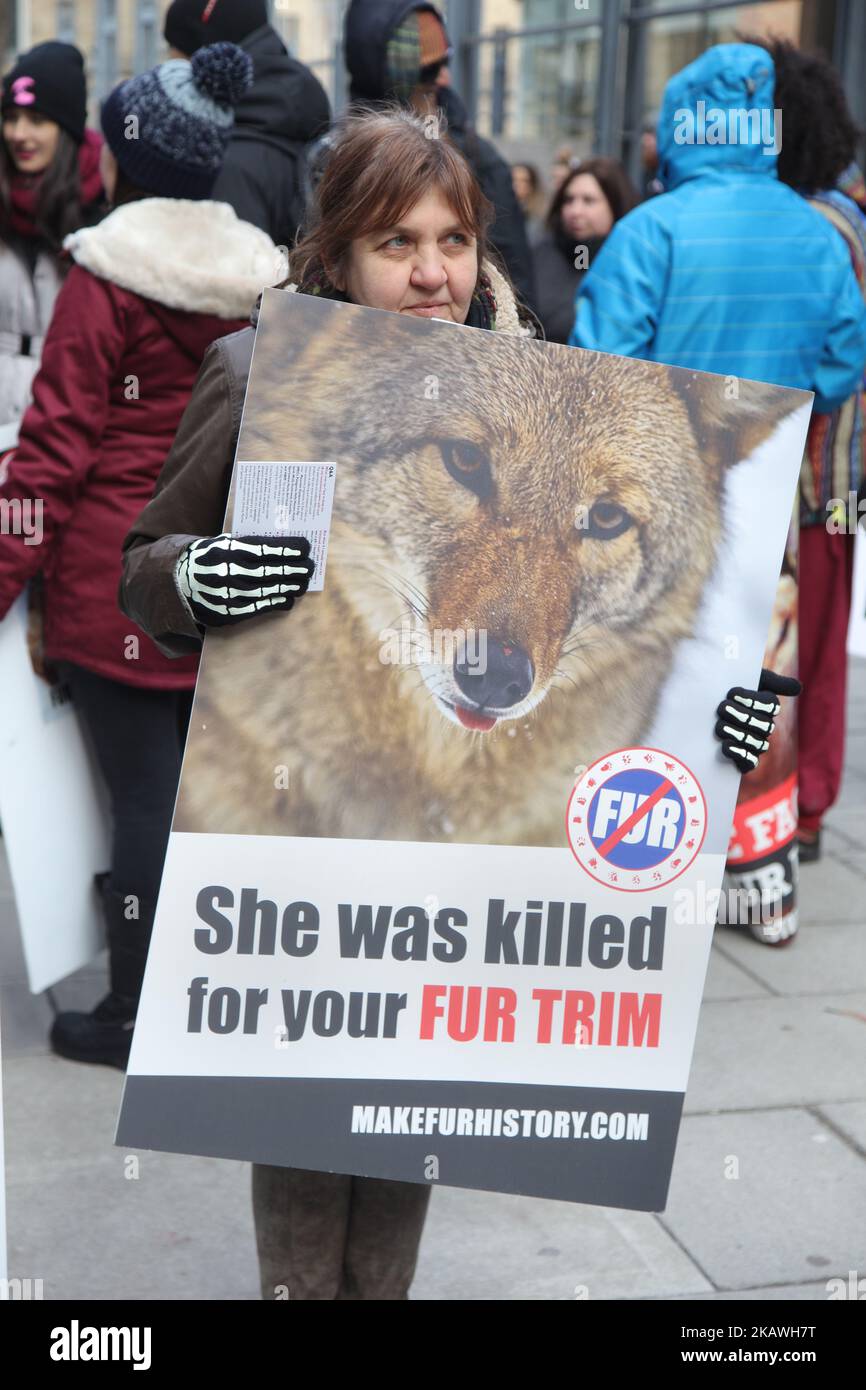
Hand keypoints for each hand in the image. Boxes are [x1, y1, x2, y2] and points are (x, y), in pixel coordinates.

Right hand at [176, 534, 314, 627]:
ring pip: (267, 589)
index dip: (288, 548)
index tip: (306, 547)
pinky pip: (258, 608)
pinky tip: (289, 599)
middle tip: (310, 566)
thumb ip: (246, 545)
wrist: (174, 583)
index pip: (265, 548)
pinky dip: (276, 603)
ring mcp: (229, 593)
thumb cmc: (205, 558)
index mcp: (227, 550)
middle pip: (270, 570)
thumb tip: (282, 546)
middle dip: (294, 568)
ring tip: (303, 583)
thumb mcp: (220, 543)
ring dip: (289, 586)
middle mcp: (229, 572)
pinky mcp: (228, 612)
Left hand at [715, 667, 801, 773]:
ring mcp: (756, 745)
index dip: (753, 699)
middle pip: (763, 725)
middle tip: (721, 708)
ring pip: (757, 742)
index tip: (732, 693)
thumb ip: (771, 681)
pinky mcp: (744, 761)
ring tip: (719, 726)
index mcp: (767, 707)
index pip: (770, 705)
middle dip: (741, 716)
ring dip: (738, 734)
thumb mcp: (746, 680)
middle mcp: (765, 727)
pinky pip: (750, 762)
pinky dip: (739, 754)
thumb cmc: (724, 691)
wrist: (698, 707)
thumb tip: (798, 688)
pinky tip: (725, 746)